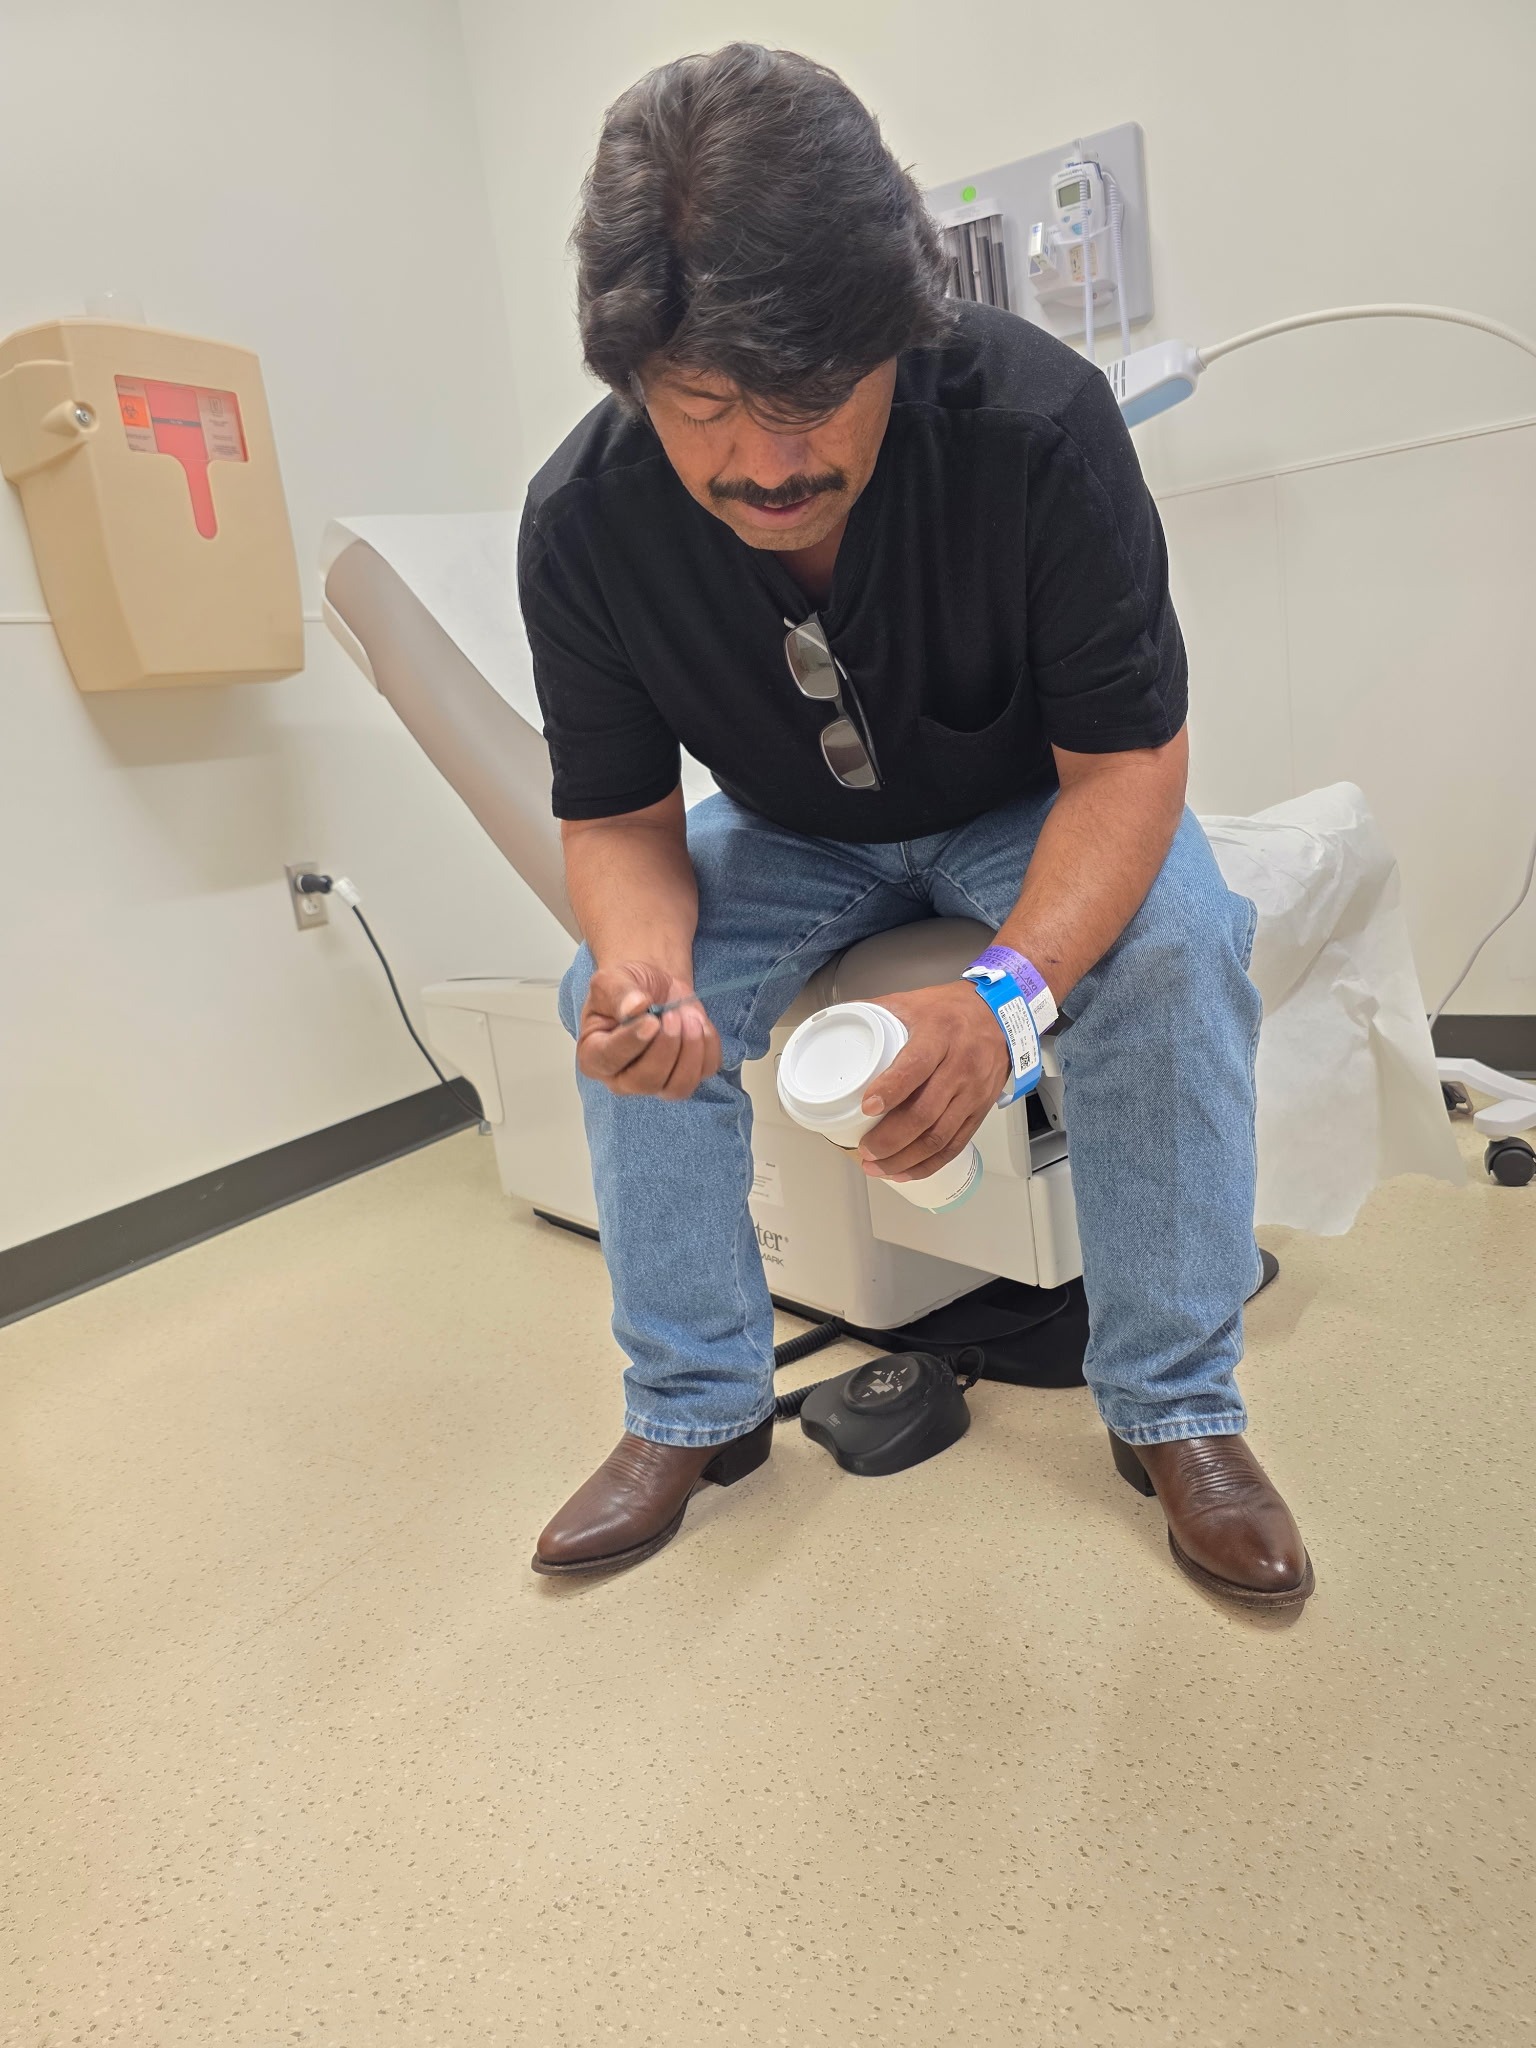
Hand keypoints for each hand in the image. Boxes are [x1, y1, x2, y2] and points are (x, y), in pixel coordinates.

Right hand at [576, 960, 721, 1099]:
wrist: (653, 990)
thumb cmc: (626, 988)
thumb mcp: (612, 980)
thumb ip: (619, 993)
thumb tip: (634, 1007)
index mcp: (594, 1056)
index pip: (609, 1059)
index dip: (632, 1042)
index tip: (651, 1019)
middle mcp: (622, 1078)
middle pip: (646, 1081)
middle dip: (665, 1047)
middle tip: (672, 1015)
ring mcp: (657, 1082)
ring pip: (677, 1088)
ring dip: (691, 1052)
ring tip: (690, 1018)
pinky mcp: (686, 1075)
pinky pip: (705, 1072)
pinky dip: (709, 1045)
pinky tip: (699, 1023)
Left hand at [857, 981, 1009, 1182]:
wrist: (1000, 1016)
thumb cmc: (950, 1010)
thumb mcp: (912, 1001)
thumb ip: (875, 1012)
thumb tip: (835, 1025)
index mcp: (939, 1035)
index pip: (916, 1066)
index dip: (891, 1089)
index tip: (867, 1107)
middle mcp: (960, 1066)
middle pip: (926, 1112)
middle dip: (891, 1139)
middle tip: (865, 1150)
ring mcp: (972, 1092)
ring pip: (940, 1136)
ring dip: (906, 1158)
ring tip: (877, 1167)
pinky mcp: (980, 1110)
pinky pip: (956, 1144)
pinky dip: (929, 1164)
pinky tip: (906, 1171)